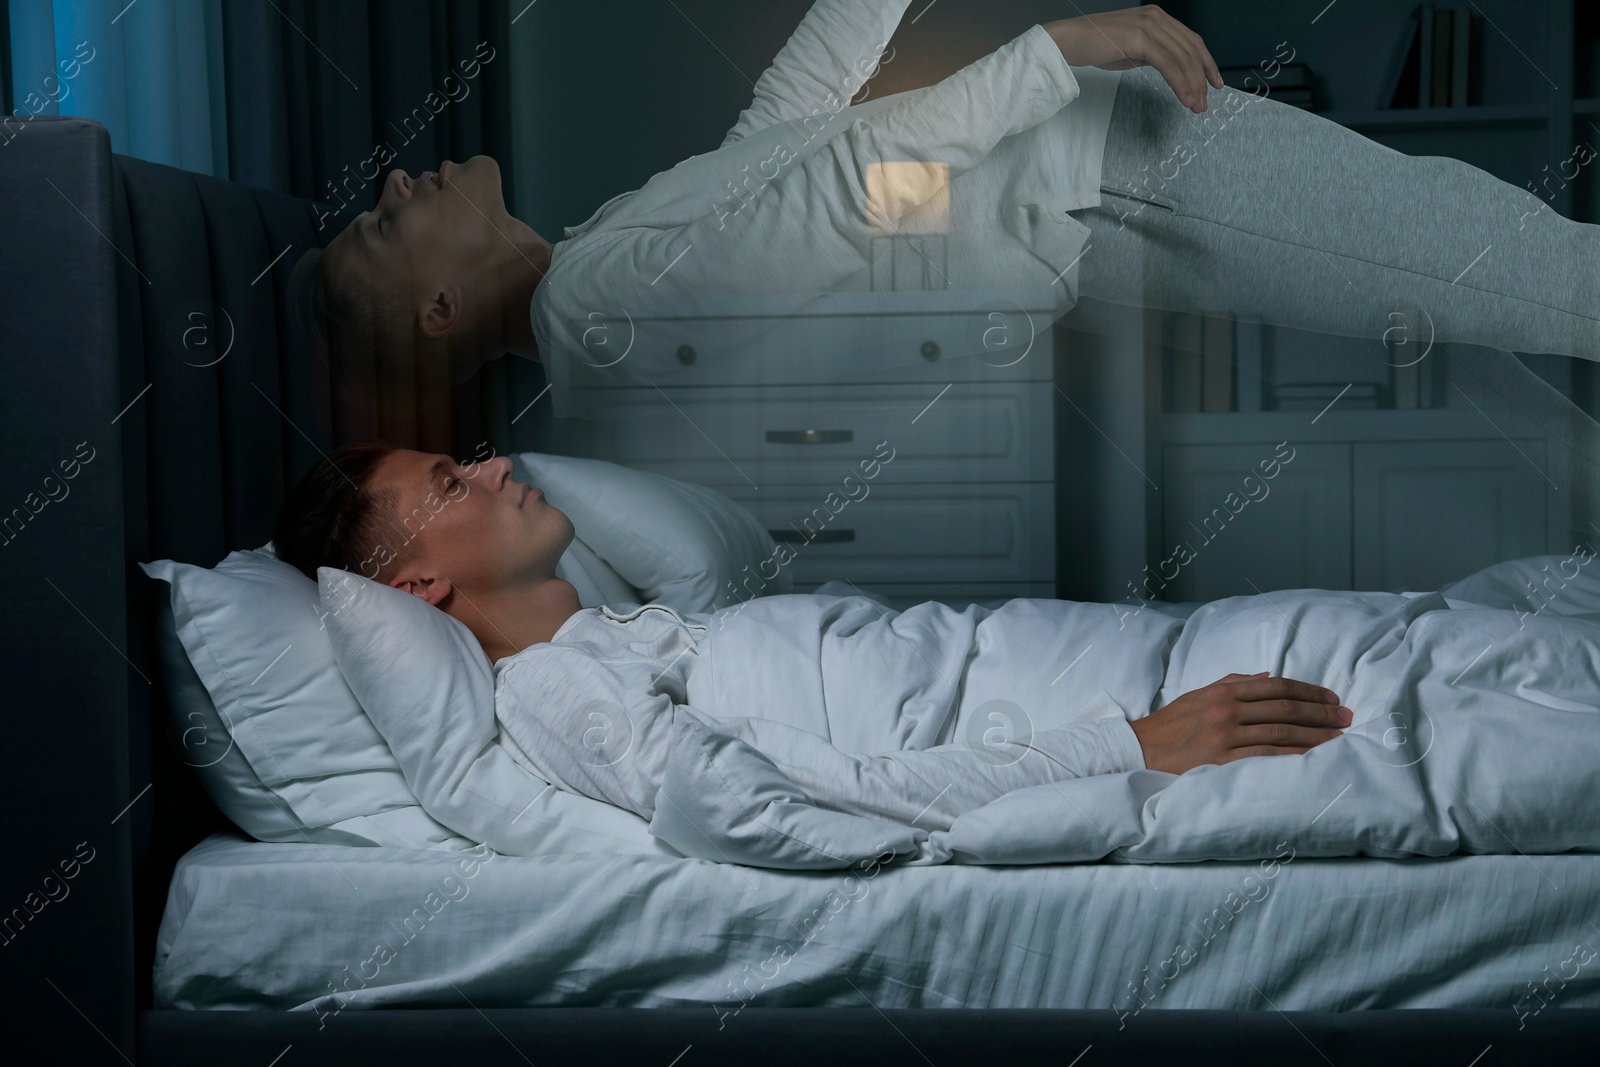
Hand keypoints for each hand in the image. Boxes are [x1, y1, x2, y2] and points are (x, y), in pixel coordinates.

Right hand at [1044, 5, 1222, 114]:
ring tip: (1195, 106)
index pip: (1190, 40)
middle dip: (1201, 78)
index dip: (1205, 62)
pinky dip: (1179, 83)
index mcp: (1156, 17)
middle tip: (1204, 102)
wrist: (1069, 41)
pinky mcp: (1140, 39)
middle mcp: (1156, 17)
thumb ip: (1152, 53)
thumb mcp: (1131, 48)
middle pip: (1191, 49)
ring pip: (1182, 58)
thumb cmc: (1094, 45)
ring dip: (1192, 85)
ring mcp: (1149, 26)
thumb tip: (1170, 68)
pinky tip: (1183, 98)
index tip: (1213, 82)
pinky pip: (1168, 64)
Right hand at [1129, 672, 1351, 774]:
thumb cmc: (1171, 725)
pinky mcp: (1222, 761)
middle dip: (1321, 713)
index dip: (1309, 691)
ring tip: (1338, 738)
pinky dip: (1294, 756)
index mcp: (1223, 691)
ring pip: (1282, 733)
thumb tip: (1269, 676)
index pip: (1277, 686)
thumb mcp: (1199, 695)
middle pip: (1285, 709)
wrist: (1139, 751)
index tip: (1331, 698)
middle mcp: (1226, 710)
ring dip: (1316, 735)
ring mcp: (1225, 736)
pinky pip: (1268, 757)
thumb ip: (1234, 683)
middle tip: (1346, 718)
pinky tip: (1314, 757)